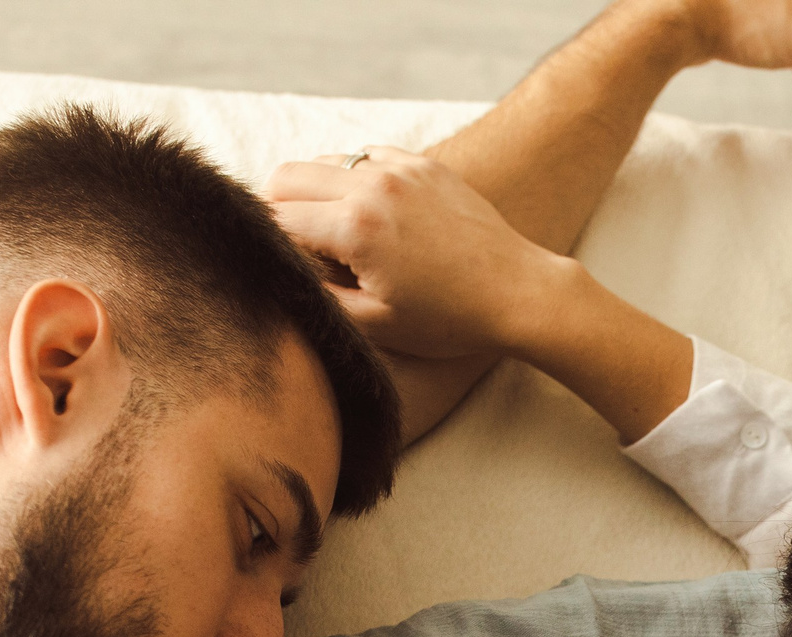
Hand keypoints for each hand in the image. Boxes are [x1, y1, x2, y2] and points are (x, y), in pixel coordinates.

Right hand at [267, 150, 572, 361]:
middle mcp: (372, 185)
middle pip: (286, 177)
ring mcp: (400, 168)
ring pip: (323, 161)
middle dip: (281, 211)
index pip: (275, 220)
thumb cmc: (450, 320)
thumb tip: (281, 270)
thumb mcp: (374, 324)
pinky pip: (365, 155)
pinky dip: (355, 179)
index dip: (271, 248)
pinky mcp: (423, 163)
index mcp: (355, 228)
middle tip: (303, 250)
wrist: (520, 293)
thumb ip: (316, 293)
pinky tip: (374, 214)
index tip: (286, 270)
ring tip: (340, 236)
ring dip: (317, 193)